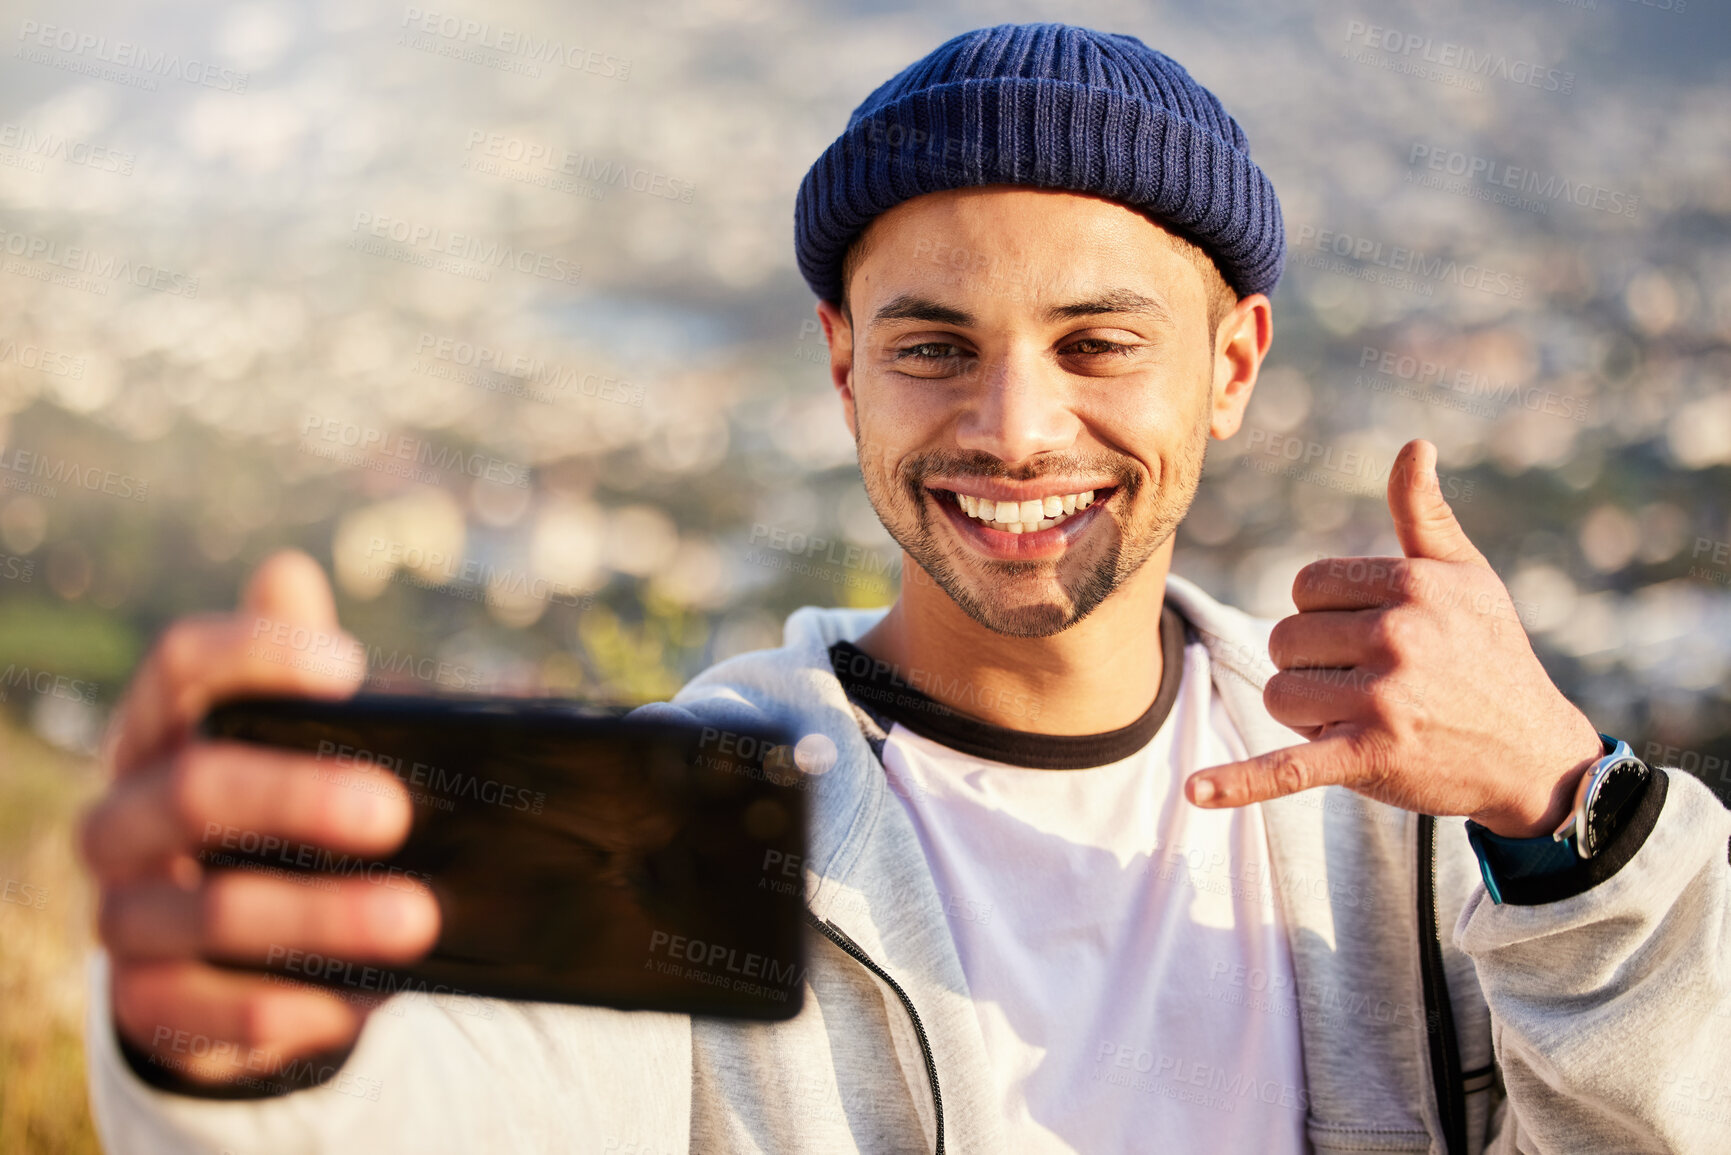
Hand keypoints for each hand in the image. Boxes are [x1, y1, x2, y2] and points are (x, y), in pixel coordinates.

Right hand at [79, 551, 439, 1088]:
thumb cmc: (274, 817)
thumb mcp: (293, 743)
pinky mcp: (144, 1001)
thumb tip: (286, 571)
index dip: (255, 655)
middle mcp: (125, 815)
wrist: (228, 951)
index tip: (349, 664)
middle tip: (395, 810)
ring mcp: (123, 911)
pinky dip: (284, 1010)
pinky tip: (357, 1003)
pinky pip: (202, 1010)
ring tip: (416, 917)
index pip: (179, 665)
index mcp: (162, 731)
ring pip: (204, 909)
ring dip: (319, 915)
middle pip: (193, 787)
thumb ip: (296, 671)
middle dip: (296, 797)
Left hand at [1186, 440, 1603, 836]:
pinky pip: (1290, 765)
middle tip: (1372, 684)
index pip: (1306, 587)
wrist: (1534, 753)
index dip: (1325, 616)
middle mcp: (1396, 636)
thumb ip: (1425, 514)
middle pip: (1285, 639)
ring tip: (1363, 718)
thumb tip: (1415, 446)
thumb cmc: (1492, 655)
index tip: (1370, 637)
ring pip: (1281, 693)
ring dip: (1307, 712)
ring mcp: (1383, 700)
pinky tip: (1196, 792)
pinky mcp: (1369, 757)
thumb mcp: (1468, 575)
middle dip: (1313, 665)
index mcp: (1410, 584)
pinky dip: (1241, 783)